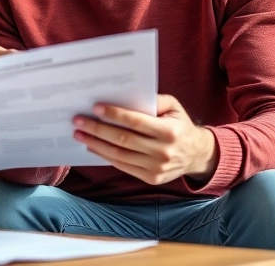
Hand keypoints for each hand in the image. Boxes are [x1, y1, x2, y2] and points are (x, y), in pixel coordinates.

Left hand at [72, 94, 217, 185]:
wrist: (196, 154)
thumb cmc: (179, 125)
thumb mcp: (173, 107)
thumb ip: (153, 100)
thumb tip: (126, 96)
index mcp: (170, 132)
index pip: (136, 122)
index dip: (115, 115)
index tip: (96, 108)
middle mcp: (163, 152)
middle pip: (123, 139)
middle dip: (97, 129)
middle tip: (78, 121)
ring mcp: (156, 168)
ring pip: (119, 155)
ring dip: (96, 144)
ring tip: (80, 134)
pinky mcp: (150, 178)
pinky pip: (123, 166)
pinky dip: (105, 156)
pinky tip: (93, 146)